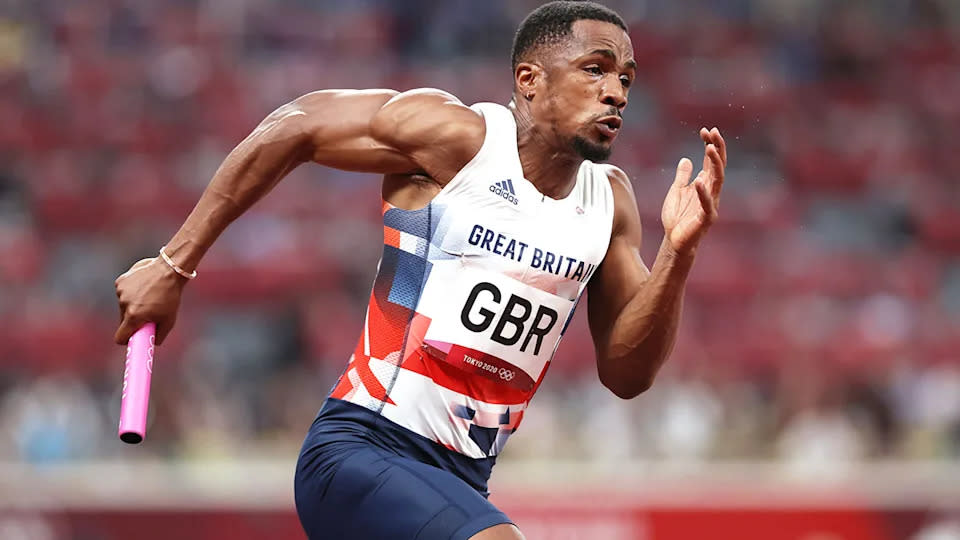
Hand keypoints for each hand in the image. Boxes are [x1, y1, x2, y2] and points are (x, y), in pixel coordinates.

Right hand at [114, 257, 187, 344]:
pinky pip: (123, 293)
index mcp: (134, 315)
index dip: (126, 340)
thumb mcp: (169, 320)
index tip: (132, 339)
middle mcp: (124, 304)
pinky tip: (144, 287)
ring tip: (150, 296)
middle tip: (149, 314)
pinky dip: (132, 293)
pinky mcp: (120, 282)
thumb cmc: (171, 295)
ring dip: (134, 305)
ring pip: (124, 306)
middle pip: (123, 321)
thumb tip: (152, 343)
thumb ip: (159, 335)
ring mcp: (121, 292)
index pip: (120, 337)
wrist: (169, 269)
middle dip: (134, 320)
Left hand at [661, 127, 726, 254]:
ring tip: (709, 148)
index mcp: (705, 184)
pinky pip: (707, 204)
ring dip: (714, 164)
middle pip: (718, 166)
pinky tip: (699, 180)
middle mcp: (711, 192)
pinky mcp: (706, 218)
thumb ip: (682, 176)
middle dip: (717, 148)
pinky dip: (703, 193)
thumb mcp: (676, 191)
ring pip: (717, 180)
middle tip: (713, 132)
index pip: (711, 161)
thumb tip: (686, 159)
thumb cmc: (677, 218)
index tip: (705, 130)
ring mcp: (711, 204)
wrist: (674, 241)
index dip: (710, 145)